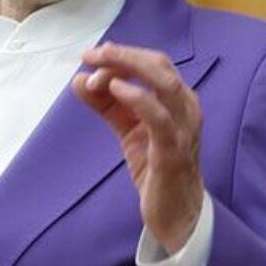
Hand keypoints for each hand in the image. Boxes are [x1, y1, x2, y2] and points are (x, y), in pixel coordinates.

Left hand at [71, 42, 204, 253]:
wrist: (175, 213)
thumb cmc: (155, 166)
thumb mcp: (127, 129)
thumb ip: (105, 104)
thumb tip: (79, 79)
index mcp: (177, 100)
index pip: (154, 63)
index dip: (124, 53)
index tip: (92, 55)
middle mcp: (186, 108)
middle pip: (160, 65)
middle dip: (123, 55)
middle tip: (91, 55)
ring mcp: (183, 128)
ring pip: (164, 83)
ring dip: (128, 70)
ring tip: (97, 69)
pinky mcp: (172, 151)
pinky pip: (159, 118)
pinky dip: (138, 97)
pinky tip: (115, 89)